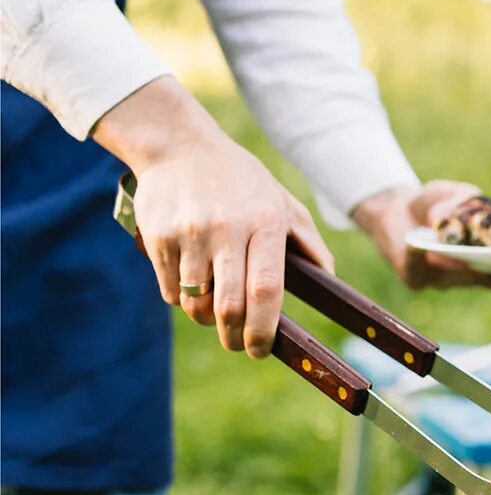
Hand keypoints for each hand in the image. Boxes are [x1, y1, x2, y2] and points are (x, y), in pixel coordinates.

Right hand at [93, 76, 333, 358]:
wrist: (179, 145)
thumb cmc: (240, 180)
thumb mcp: (282, 201)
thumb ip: (308, 241)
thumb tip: (329, 280)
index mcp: (265, 223)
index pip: (267, 291)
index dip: (264, 329)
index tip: (262, 349)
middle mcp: (227, 230)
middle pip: (229, 307)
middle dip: (235, 337)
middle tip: (239, 344)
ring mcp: (189, 234)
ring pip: (195, 304)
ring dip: (206, 319)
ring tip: (214, 310)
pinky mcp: (157, 238)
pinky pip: (170, 291)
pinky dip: (181, 298)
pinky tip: (191, 283)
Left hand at [352, 181, 490, 290]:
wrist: (398, 208)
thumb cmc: (438, 203)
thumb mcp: (456, 194)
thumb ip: (460, 201)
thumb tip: (448, 220)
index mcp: (490, 255)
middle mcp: (472, 274)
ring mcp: (445, 279)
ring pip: (454, 276)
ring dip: (456, 262)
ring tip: (458, 249)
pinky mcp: (415, 278)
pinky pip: (416, 270)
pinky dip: (416, 257)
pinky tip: (415, 246)